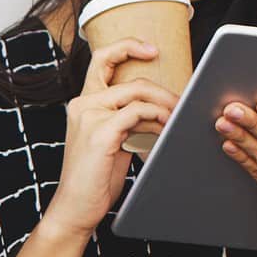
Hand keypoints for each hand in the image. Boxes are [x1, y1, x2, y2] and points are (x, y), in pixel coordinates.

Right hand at [40, 39, 178, 237]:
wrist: (75, 208)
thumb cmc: (95, 178)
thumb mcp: (112, 140)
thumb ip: (127, 119)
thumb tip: (161, 108)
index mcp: (83, 104)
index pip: (102, 60)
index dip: (127, 47)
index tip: (151, 50)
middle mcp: (82, 105)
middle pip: (129, 78)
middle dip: (161, 88)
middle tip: (181, 102)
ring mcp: (89, 117)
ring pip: (137, 92)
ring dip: (165, 104)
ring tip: (178, 119)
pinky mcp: (100, 133)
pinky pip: (138, 112)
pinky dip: (158, 118)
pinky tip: (166, 130)